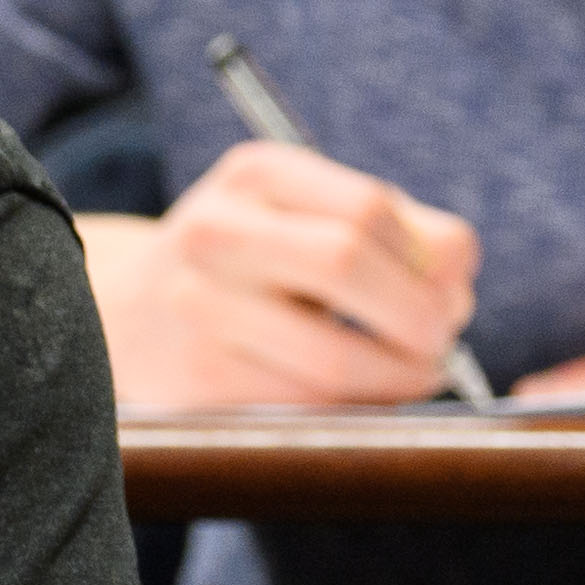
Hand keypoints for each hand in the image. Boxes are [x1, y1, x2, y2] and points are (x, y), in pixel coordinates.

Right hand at [86, 142, 482, 408]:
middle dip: (422, 316)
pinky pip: (305, 406)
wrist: (126, 313)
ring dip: (400, 378)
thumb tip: (457, 281)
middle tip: (441, 342)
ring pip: (333, 357)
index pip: (370, 208)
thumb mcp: (304, 216)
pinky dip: (356, 408)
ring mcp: (198, 309)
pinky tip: (364, 397)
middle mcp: (215, 233)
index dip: (433, 259)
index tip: (451, 290)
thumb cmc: (252, 264)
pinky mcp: (198, 381)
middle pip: (346, 264)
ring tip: (416, 374)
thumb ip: (391, 232)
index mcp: (255, 176)